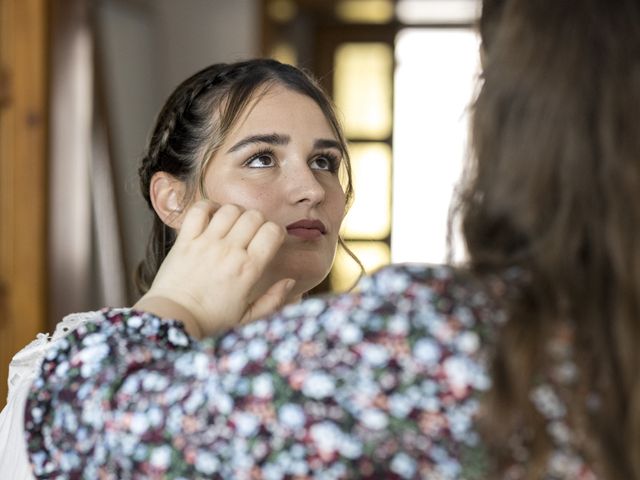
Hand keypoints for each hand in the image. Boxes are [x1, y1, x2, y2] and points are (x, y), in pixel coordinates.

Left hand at [134, 200, 294, 337]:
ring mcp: (205, 243)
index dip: (276, 232)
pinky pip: (199, 210)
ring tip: (234, 224)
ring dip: (236, 213)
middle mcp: (229, 252)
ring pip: (230, 210)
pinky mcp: (185, 240)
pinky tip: (213, 217)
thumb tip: (290, 280)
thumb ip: (273, 300)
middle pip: (254, 216)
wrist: (173, 320)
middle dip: (259, 221)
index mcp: (248, 270)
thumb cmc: (210, 321)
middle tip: (253, 233)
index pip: (272, 232)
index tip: (272, 240)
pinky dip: (208, 207)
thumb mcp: (248, 318)